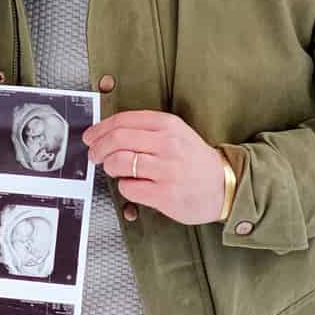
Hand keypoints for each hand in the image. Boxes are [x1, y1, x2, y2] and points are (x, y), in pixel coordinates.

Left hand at [85, 111, 225, 224]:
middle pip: (117, 140)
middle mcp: (168, 144)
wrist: (224, 185)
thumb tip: (107, 132)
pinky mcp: (165, 194)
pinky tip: (133, 185)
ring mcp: (167, 170)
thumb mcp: (175, 133)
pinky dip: (124, 187)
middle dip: (98, 148)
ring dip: (110, 167)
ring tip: (115, 170)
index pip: (123, 120)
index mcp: (168, 125)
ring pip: (119, 162)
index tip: (91, 136)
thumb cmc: (194, 161)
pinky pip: (129, 187)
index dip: (100, 129)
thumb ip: (145, 130)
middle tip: (94, 155)